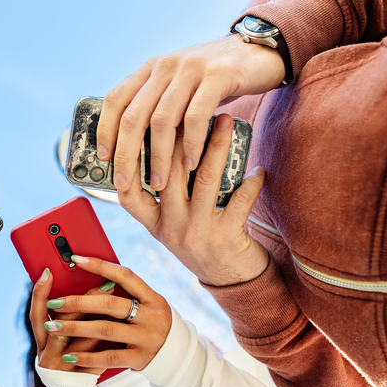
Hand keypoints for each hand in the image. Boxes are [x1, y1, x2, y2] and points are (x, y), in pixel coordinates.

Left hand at [40, 256, 171, 370]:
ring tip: (53, 326)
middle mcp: (152, 316)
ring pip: (106, 330)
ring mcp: (147, 338)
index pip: (125, 276)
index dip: (101, 266)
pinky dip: (87, 356)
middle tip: (54, 302)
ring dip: (76, 327)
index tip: (76, 259)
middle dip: (78, 302)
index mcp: (153, 297)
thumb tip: (92, 277)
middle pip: (110, 304)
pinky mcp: (140, 358)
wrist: (175, 355)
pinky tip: (69, 355)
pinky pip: (109, 357)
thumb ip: (126, 293)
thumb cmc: (151, 323)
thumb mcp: (147, 304)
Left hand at [96, 34, 283, 191]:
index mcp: (151, 69)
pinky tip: (190, 164)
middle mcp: (166, 66)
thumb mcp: (181, 88)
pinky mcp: (217, 76)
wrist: (260, 53)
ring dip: (158, 157)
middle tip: (125, 182)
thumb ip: (159, 107)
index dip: (105, 129)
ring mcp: (190, 69)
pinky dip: (190, 145)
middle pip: (134, 115)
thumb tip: (134, 148)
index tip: (103, 156)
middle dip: (126, 154)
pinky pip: (196, 117)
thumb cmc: (216, 81)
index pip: (116, 99)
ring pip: (162, 120)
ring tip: (160, 182)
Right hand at [118, 114, 268, 285]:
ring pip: (204, 179)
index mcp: (154, 225)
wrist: (232, 282)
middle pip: (169, 173)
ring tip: (227, 120)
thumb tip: (166, 143)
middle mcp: (171, 229)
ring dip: (217, 145)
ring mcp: (197, 233)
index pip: (128, 192)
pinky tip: (257, 168)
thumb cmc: (203, 243)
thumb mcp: (174, 226)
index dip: (130, 161)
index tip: (141, 127)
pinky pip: (240, 201)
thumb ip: (165, 196)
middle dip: (181, 135)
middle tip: (193, 104)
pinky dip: (251, 182)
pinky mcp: (226, 238)